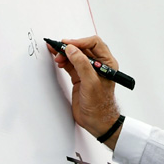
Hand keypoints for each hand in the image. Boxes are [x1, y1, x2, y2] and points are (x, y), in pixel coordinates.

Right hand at [49, 35, 123, 149]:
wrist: (96, 122)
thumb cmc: (100, 105)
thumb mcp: (91, 83)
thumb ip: (82, 64)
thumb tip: (72, 49)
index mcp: (107, 62)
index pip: (94, 43)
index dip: (80, 42)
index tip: (68, 44)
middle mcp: (98, 64)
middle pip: (83, 48)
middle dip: (70, 47)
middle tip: (58, 48)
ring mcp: (88, 71)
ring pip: (76, 56)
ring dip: (65, 54)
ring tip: (57, 57)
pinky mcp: (80, 77)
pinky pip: (71, 65)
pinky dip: (64, 61)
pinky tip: (58, 61)